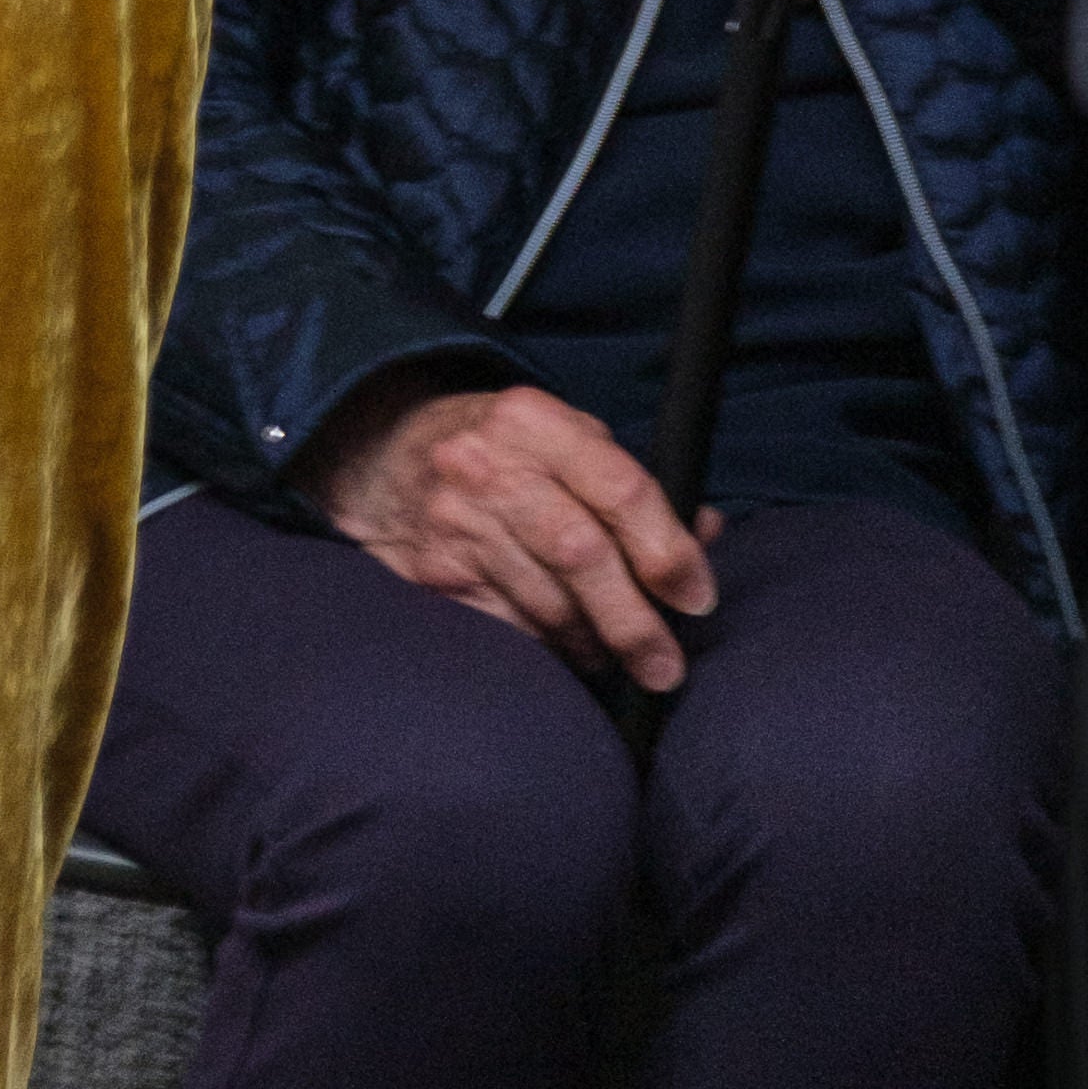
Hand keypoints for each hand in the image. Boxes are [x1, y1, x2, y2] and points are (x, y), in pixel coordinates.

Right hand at [305, 378, 718, 689]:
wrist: (382, 456)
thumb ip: (629, 483)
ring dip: (595, 644)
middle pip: (581, 555)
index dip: (668, 550)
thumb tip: (706, 531)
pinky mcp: (434, 575)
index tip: (696, 596)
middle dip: (635, 622)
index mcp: (532, 421)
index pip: (619, 487)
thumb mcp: (563, 438)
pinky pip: (510, 629)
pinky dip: (549, 649)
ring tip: (617, 656)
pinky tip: (566, 648)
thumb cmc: (500, 452)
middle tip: (666, 667)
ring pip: (548, 604)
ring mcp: (455, 523)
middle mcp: (488, 466)